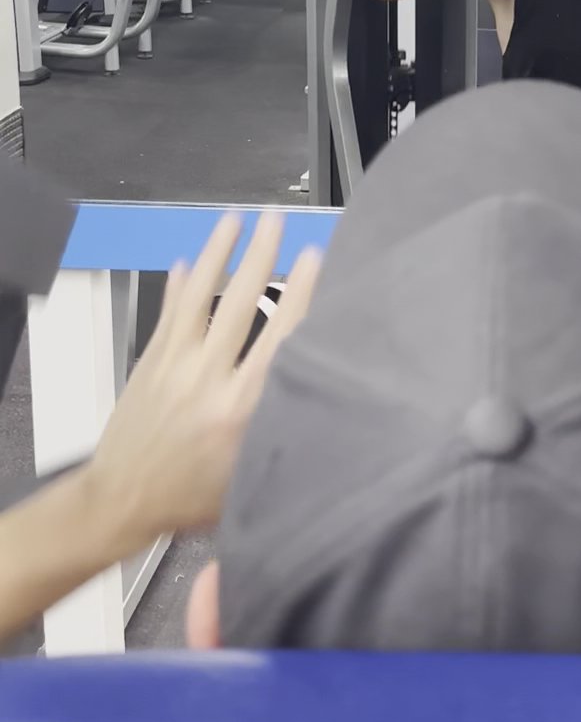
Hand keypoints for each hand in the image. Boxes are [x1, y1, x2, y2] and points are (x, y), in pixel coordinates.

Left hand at [85, 212, 321, 547]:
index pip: (278, 338)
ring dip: (218, 254)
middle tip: (276, 219)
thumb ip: (279, 430)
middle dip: (260, 256)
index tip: (315, 258)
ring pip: (200, 297)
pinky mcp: (150, 361)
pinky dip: (179, 286)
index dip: (299, 294)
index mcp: (241, 408)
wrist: (123, 501)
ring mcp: (174, 364)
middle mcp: (208, 377)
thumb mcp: (250, 475)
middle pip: (239, 304)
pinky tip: (189, 262)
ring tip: (234, 220)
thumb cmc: (194, 499)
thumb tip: (316, 392)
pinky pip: (168, 314)